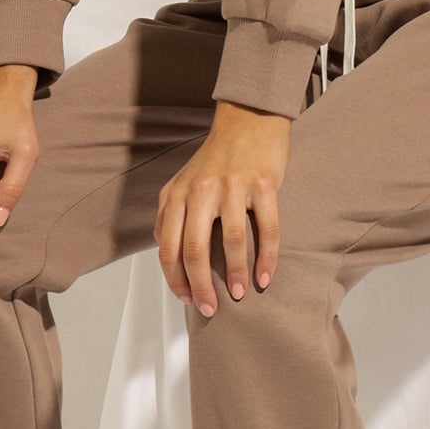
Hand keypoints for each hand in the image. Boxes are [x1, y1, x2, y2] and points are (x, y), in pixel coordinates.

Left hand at [156, 99, 291, 314]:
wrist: (248, 119)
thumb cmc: (216, 157)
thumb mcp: (182, 182)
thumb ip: (169, 213)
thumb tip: (163, 249)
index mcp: (177, 194)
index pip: (168, 247)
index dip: (176, 280)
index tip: (187, 300)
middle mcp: (200, 191)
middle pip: (194, 250)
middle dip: (201, 286)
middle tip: (210, 309)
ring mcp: (232, 187)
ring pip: (231, 242)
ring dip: (236, 275)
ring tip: (240, 295)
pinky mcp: (263, 184)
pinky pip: (266, 228)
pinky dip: (266, 257)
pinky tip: (265, 277)